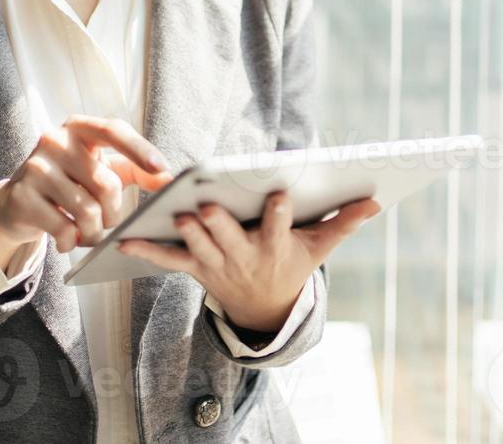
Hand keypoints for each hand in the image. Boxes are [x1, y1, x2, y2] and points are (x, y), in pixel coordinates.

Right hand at [0, 114, 174, 269]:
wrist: (18, 203)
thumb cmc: (71, 183)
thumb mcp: (102, 169)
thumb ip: (138, 170)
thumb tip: (169, 180)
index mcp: (79, 128)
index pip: (114, 131)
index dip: (140, 149)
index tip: (162, 169)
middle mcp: (55, 141)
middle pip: (105, 183)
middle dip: (114, 213)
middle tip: (108, 222)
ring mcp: (35, 167)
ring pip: (86, 210)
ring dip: (94, 232)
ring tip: (89, 233)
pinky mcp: (22, 196)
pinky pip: (64, 228)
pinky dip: (72, 242)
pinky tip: (68, 240)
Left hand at [117, 191, 381, 332]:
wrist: (265, 309)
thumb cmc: (293, 264)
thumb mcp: (319, 247)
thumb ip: (344, 222)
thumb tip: (376, 201)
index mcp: (277, 247)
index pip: (280, 228)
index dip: (280, 213)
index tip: (281, 193)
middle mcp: (246, 257)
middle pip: (232, 239)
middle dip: (220, 224)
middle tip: (208, 205)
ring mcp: (218, 264)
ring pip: (200, 247)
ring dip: (187, 232)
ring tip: (175, 213)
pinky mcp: (196, 268)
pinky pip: (169, 260)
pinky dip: (147, 251)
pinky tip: (126, 239)